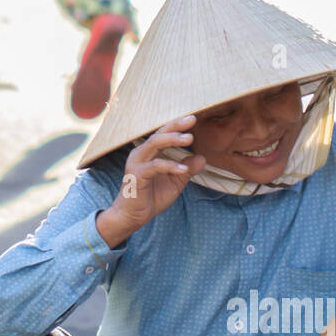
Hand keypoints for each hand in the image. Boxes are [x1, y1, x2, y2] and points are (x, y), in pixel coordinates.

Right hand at [97, 115, 208, 247]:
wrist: (132, 216)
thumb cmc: (151, 197)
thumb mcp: (175, 183)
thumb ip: (187, 170)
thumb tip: (202, 158)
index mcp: (150, 153)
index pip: (164, 134)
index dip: (177, 125)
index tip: (193, 119)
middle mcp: (141, 153)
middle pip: (159, 134)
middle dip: (176, 126)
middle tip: (192, 120)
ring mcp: (137, 163)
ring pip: (154, 144)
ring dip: (172, 140)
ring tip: (189, 139)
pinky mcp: (137, 175)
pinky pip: (155, 166)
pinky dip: (170, 166)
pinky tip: (184, 170)